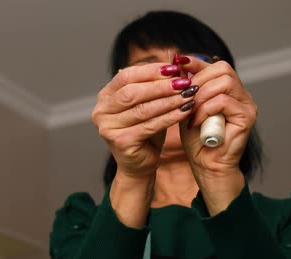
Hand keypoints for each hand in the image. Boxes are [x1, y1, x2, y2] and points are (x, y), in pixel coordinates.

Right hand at [92, 62, 193, 178]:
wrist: (139, 164)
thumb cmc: (145, 131)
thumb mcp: (148, 105)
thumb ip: (156, 86)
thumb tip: (177, 63)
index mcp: (105, 96)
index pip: (126, 76)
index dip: (150, 71)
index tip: (174, 68)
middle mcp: (101, 111)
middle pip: (133, 92)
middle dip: (161, 86)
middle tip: (184, 82)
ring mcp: (108, 127)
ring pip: (143, 109)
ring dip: (169, 101)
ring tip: (189, 95)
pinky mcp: (121, 142)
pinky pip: (150, 125)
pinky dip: (170, 117)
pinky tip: (185, 111)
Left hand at [178, 58, 256, 213]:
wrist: (207, 165)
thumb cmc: (197, 138)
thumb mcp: (187, 107)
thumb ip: (186, 88)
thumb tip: (175, 63)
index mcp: (229, 90)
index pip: (215, 65)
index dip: (195, 62)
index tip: (177, 63)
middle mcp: (241, 94)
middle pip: (222, 68)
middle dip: (198, 80)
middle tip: (183, 97)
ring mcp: (247, 104)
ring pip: (224, 82)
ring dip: (201, 96)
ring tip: (189, 112)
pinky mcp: (247, 116)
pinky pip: (224, 101)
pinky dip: (205, 109)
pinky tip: (195, 121)